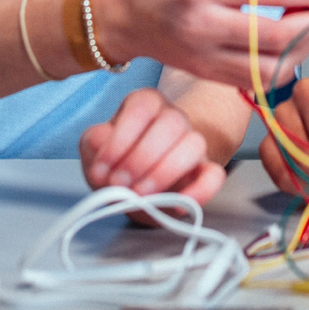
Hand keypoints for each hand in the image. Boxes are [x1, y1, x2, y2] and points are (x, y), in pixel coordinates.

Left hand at [81, 89, 225, 218]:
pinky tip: (178, 205)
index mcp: (145, 104)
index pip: (141, 108)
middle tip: (119, 183)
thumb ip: (94, 142)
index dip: (121, 139)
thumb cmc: (117, 161)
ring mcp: (193, 142)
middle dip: (141, 158)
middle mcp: (173, 117)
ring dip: (165, 172)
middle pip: (171, 123)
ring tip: (140, 195)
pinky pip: (214, 175)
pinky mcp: (205, 170)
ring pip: (194, 144)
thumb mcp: (95, 149)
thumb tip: (101, 142)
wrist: (138, 185)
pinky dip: (200, 191)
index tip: (103, 169)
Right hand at [97, 0, 308, 87]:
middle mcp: (204, 25)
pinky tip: (285, 46)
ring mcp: (205, 57)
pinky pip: (257, 82)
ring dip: (302, 49)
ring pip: (273, 69)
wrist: (123, 13)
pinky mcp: (208, 76)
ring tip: (305, 26)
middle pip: (279, 37)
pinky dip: (282, 66)